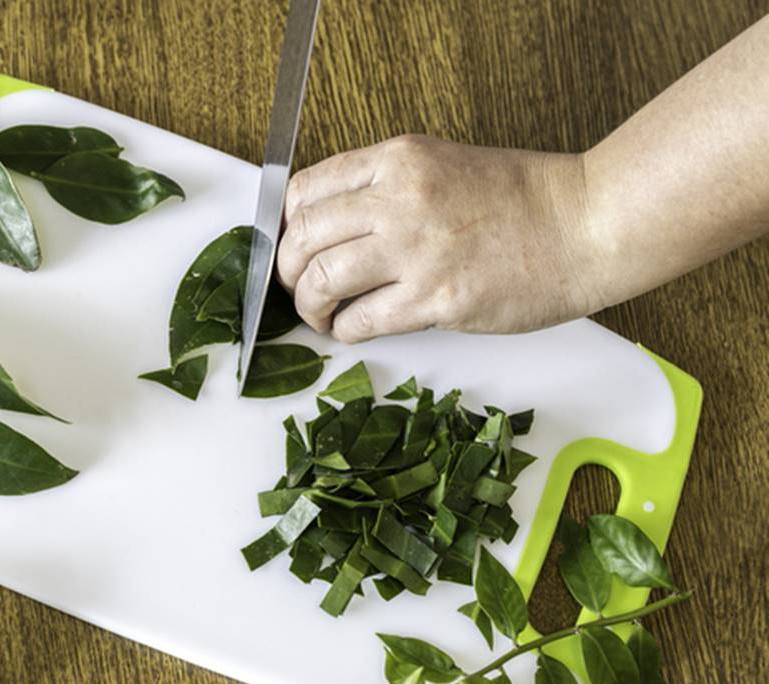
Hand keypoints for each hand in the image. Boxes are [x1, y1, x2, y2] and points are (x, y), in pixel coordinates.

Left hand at [276, 135, 604, 342]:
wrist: (589, 224)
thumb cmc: (526, 200)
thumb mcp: (443, 166)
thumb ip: (387, 189)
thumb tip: (334, 229)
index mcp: (398, 161)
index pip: (305, 191)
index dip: (286, 228)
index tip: (294, 248)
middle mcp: (399, 199)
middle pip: (303, 237)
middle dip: (288, 271)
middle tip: (298, 289)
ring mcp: (417, 249)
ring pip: (321, 280)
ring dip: (310, 307)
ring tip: (322, 317)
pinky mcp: (437, 298)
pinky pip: (361, 320)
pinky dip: (345, 331)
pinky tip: (353, 330)